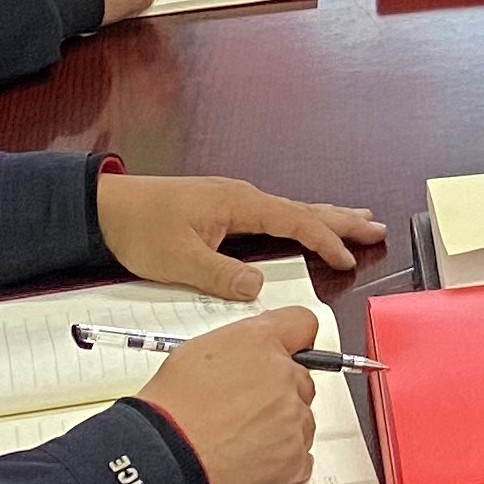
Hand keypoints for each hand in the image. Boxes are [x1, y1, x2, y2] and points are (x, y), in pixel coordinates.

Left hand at [97, 171, 391, 298]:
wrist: (106, 207)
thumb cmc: (140, 229)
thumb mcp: (179, 260)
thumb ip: (221, 275)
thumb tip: (257, 287)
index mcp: (239, 204)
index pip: (296, 221)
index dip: (326, 240)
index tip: (348, 258)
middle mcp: (242, 196)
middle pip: (303, 208)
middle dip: (341, 219)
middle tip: (376, 226)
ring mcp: (233, 199)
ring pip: (291, 208)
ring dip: (325, 216)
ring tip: (355, 220)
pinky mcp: (222, 208)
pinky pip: (274, 213)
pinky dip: (300, 219)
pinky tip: (303, 225)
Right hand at [136, 303, 318, 483]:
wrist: (161, 463)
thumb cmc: (167, 413)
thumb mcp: (192, 355)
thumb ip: (236, 349)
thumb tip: (246, 359)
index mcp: (258, 342)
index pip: (301, 324)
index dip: (295, 341)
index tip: (290, 353)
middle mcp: (282, 376)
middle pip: (301, 380)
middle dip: (280, 394)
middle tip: (244, 412)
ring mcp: (292, 418)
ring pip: (301, 421)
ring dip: (280, 430)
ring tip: (239, 443)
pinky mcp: (293, 458)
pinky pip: (300, 459)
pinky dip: (281, 465)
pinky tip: (248, 464)